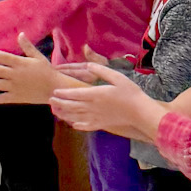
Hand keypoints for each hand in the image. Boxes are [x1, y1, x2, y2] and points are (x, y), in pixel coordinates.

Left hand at [0, 33, 77, 104]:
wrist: (55, 89)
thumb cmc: (47, 71)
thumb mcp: (38, 57)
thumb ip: (28, 47)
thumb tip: (20, 34)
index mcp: (21, 64)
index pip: (3, 57)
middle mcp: (16, 75)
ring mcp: (16, 87)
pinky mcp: (18, 97)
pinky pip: (4, 98)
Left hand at [49, 64, 165, 141]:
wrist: (140, 112)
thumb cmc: (130, 92)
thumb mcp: (117, 76)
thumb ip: (101, 70)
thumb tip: (88, 63)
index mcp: (95, 94)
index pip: (74, 94)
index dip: (63, 93)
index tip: (54, 91)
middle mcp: (93, 107)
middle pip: (71, 106)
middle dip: (59, 103)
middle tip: (50, 100)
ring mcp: (96, 117)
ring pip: (75, 117)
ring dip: (64, 114)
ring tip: (55, 111)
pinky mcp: (101, 124)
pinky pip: (86, 126)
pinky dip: (77, 125)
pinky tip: (73, 124)